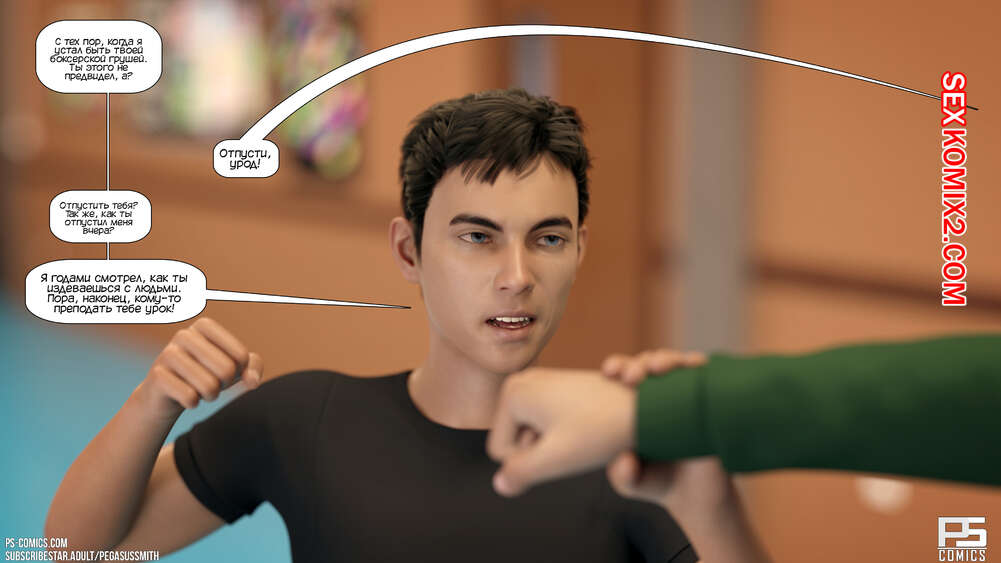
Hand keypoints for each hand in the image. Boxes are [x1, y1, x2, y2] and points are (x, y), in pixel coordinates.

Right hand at [136, 317, 262, 420]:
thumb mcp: (234, 368)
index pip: (241, 356)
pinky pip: (190, 398)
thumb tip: (253, 381)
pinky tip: (184, 397)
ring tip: (199, 390)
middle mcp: (184, 335)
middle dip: (224, 384)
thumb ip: (253, 368)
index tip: (224, 370)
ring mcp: (167, 354)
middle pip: (227, 370)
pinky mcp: (157, 376)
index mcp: (205, 326)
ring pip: (209, 385)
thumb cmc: (205, 374)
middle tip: (211, 382)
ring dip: (210, 395)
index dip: (239, 371)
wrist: (165, 394)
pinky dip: (193, 403)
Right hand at [487, 368, 635, 496]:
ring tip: (584, 431)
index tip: (564, 445)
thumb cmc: (601, 429)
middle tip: (575, 439)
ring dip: (556, 442)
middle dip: (543, 450)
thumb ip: (520, 474)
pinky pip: (548, 423)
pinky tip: (589, 424)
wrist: (644, 404)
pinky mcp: (557, 385)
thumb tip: (500, 484)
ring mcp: (539, 381)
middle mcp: (521, 380)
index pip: (502, 453)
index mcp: (512, 393)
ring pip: (534, 433)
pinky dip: (567, 431)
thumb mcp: (556, 459)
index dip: (535, 463)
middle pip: (516, 440)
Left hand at [599, 349, 730, 513]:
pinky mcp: (710, 403)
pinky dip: (701, 366)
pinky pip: (707, 377)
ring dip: (668, 358)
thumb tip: (627, 461)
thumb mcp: (631, 481)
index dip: (617, 366)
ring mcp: (686, 396)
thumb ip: (622, 474)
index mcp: (633, 403)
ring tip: (659, 368)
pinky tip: (696, 365)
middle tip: (633, 377)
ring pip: (678, 362)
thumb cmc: (655, 481)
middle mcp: (659, 394)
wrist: (697, 497)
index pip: (623, 373)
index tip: (610, 372)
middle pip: (649, 362)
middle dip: (639, 362)